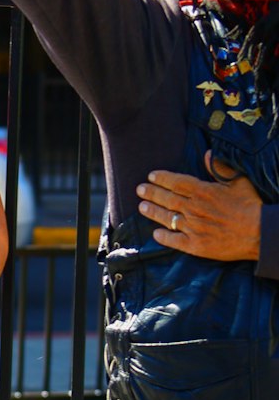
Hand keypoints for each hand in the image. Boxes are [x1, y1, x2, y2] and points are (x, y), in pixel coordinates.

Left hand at [136, 151, 261, 260]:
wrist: (259, 234)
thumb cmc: (250, 207)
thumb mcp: (238, 182)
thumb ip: (220, 168)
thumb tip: (208, 154)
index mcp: (203, 192)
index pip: (176, 182)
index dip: (162, 178)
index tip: (151, 176)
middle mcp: (194, 209)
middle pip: (167, 198)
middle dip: (151, 193)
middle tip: (139, 189)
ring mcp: (193, 228)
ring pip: (167, 218)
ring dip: (153, 212)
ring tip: (142, 207)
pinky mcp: (195, 245)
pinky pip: (174, 241)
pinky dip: (164, 237)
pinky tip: (155, 234)